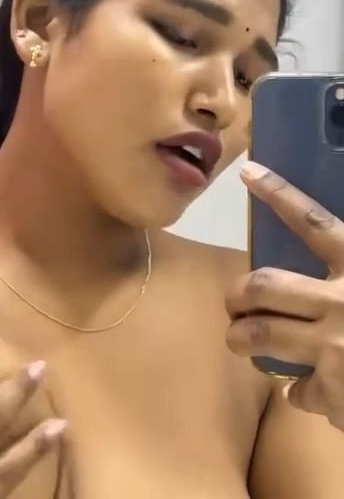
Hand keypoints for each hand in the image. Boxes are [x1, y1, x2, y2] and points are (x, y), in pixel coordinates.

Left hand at [225, 161, 343, 430]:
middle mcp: (342, 302)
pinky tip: (306, 391)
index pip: (312, 222)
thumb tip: (330, 252)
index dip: (279, 194)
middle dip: (238, 293)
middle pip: (266, 285)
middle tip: (233, 301)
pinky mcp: (334, 394)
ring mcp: (334, 349)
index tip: (248, 172)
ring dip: (242, 338)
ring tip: (240, 339)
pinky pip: (299, 390)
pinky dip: (300, 392)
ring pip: (262, 336)